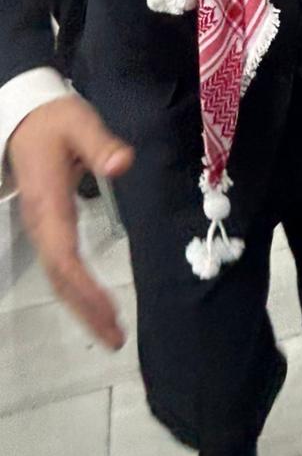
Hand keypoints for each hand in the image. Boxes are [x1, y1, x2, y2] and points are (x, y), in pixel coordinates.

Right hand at [9, 95, 133, 348]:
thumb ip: (102, 143)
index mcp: (48, 204)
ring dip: (81, 305)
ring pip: (57, 276)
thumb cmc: (55, 120)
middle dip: (85, 308)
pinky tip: (95, 302)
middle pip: (59, 276)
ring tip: (109, 331)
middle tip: (115, 337)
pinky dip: (76, 289)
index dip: (84, 286)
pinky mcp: (46, 226)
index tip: (108, 309)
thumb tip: (123, 163)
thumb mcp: (80, 123)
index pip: (64, 256)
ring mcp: (40, 227)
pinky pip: (59, 266)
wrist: (23, 117)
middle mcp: (40, 223)